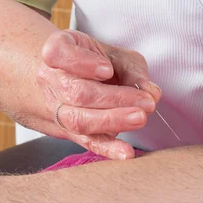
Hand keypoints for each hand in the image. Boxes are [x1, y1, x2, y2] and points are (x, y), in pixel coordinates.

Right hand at [36, 29, 160, 158]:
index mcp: (59, 50)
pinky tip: (125, 152)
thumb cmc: (97, 62)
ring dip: (112, 121)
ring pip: (78, 119)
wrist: (71, 80)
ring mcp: (56, 107)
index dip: (82, 63)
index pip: (58, 53)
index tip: (107, 69)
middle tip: (146, 102)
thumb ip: (133, 71)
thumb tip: (151, 92)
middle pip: (76, 91)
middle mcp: (51, 79)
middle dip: (114, 98)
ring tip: (140, 119)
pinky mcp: (69, 131)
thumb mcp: (117, 56)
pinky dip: (107, 148)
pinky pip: (86, 141)